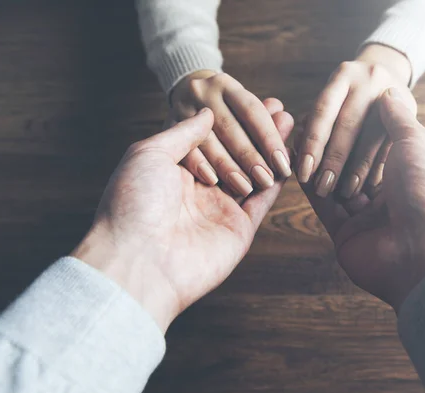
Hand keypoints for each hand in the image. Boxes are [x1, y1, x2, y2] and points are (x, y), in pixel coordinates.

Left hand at [72, 104, 293, 331]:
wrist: (138, 260)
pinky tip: (290, 156)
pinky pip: (262, 201)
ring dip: (272, 150)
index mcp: (174, 172)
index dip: (232, 121)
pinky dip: (278, 180)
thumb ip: (183, 133)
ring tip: (290, 123)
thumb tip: (207, 113)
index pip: (211, 141)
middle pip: (235, 155)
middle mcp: (198, 191)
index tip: (252, 100)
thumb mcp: (149, 154)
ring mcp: (219, 211)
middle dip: (257, 132)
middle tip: (279, 108)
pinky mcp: (238, 230)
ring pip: (253, 174)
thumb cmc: (134, 203)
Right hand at [170, 70, 291, 196]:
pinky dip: (200, 165)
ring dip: (228, 166)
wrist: (183, 96)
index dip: (270, 139)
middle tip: (267, 179)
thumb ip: (264, 118)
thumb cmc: (224, 109)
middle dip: (250, 157)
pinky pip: (184, 149)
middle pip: (230, 128)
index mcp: (226, 84)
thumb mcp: (241, 107)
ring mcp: (182, 109)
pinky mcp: (166, 126)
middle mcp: (203, 92)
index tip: (283, 164)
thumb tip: (285, 118)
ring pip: (208, 141)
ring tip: (246, 187)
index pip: (253, 112)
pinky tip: (214, 181)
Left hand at [296, 44, 416, 198]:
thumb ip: (315, 122)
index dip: (313, 145)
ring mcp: (392, 93)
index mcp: (343, 75)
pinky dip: (378, 167)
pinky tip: (369, 187)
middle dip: (334, 160)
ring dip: (359, 169)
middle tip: (323, 189)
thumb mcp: (332, 99)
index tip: (303, 174)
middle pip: (348, 125)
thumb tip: (298, 156)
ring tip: (347, 193)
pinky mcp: (411, 110)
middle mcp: (369, 79)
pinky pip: (391, 144)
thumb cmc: (348, 97)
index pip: (323, 112)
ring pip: (372, 137)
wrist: (390, 74)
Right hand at [301, 89, 424, 311]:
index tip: (335, 111)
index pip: (373, 145)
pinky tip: (297, 165)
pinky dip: (310, 186)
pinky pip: (324, 207)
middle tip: (307, 127)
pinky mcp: (346, 235)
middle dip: (329, 148)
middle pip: (351, 166)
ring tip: (297, 142)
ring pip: (334, 186)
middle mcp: (388, 196)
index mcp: (408, 173)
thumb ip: (396, 118)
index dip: (353, 129)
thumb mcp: (417, 142)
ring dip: (316, 165)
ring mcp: (366, 217)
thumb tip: (388, 93)